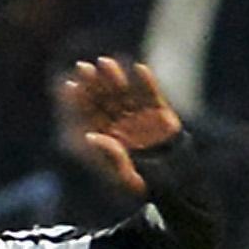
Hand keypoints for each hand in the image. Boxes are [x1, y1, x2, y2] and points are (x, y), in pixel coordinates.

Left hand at [59, 58, 185, 199]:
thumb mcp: (126, 178)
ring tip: (105, 63)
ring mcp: (142, 117)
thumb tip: (90, 136)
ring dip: (115, 78)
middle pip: (105, 100)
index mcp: (110, 137)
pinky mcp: (163, 115)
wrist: (178, 186)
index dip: (80, 100)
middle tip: (82, 67)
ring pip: (126, 94)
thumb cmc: (147, 185)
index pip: (91, 115)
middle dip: (94, 84)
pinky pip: (153, 96)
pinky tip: (139, 69)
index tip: (69, 86)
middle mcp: (123, 124)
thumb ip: (111, 157)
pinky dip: (147, 83)